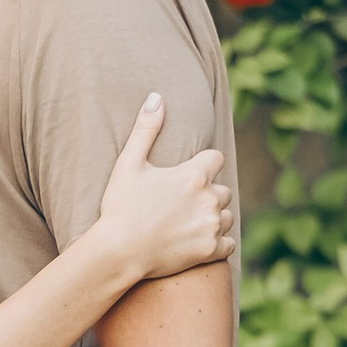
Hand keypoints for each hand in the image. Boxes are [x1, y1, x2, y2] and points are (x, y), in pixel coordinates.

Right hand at [99, 96, 234, 283]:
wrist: (118, 251)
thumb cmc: (120, 207)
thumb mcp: (128, 163)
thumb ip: (145, 129)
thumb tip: (156, 96)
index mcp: (194, 174)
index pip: (216, 158)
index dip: (203, 165)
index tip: (187, 176)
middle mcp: (209, 198)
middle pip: (222, 190)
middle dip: (208, 194)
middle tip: (183, 204)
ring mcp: (211, 226)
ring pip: (226, 216)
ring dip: (213, 218)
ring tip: (188, 223)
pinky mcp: (211, 250)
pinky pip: (228, 243)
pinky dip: (217, 243)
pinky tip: (198, 242)